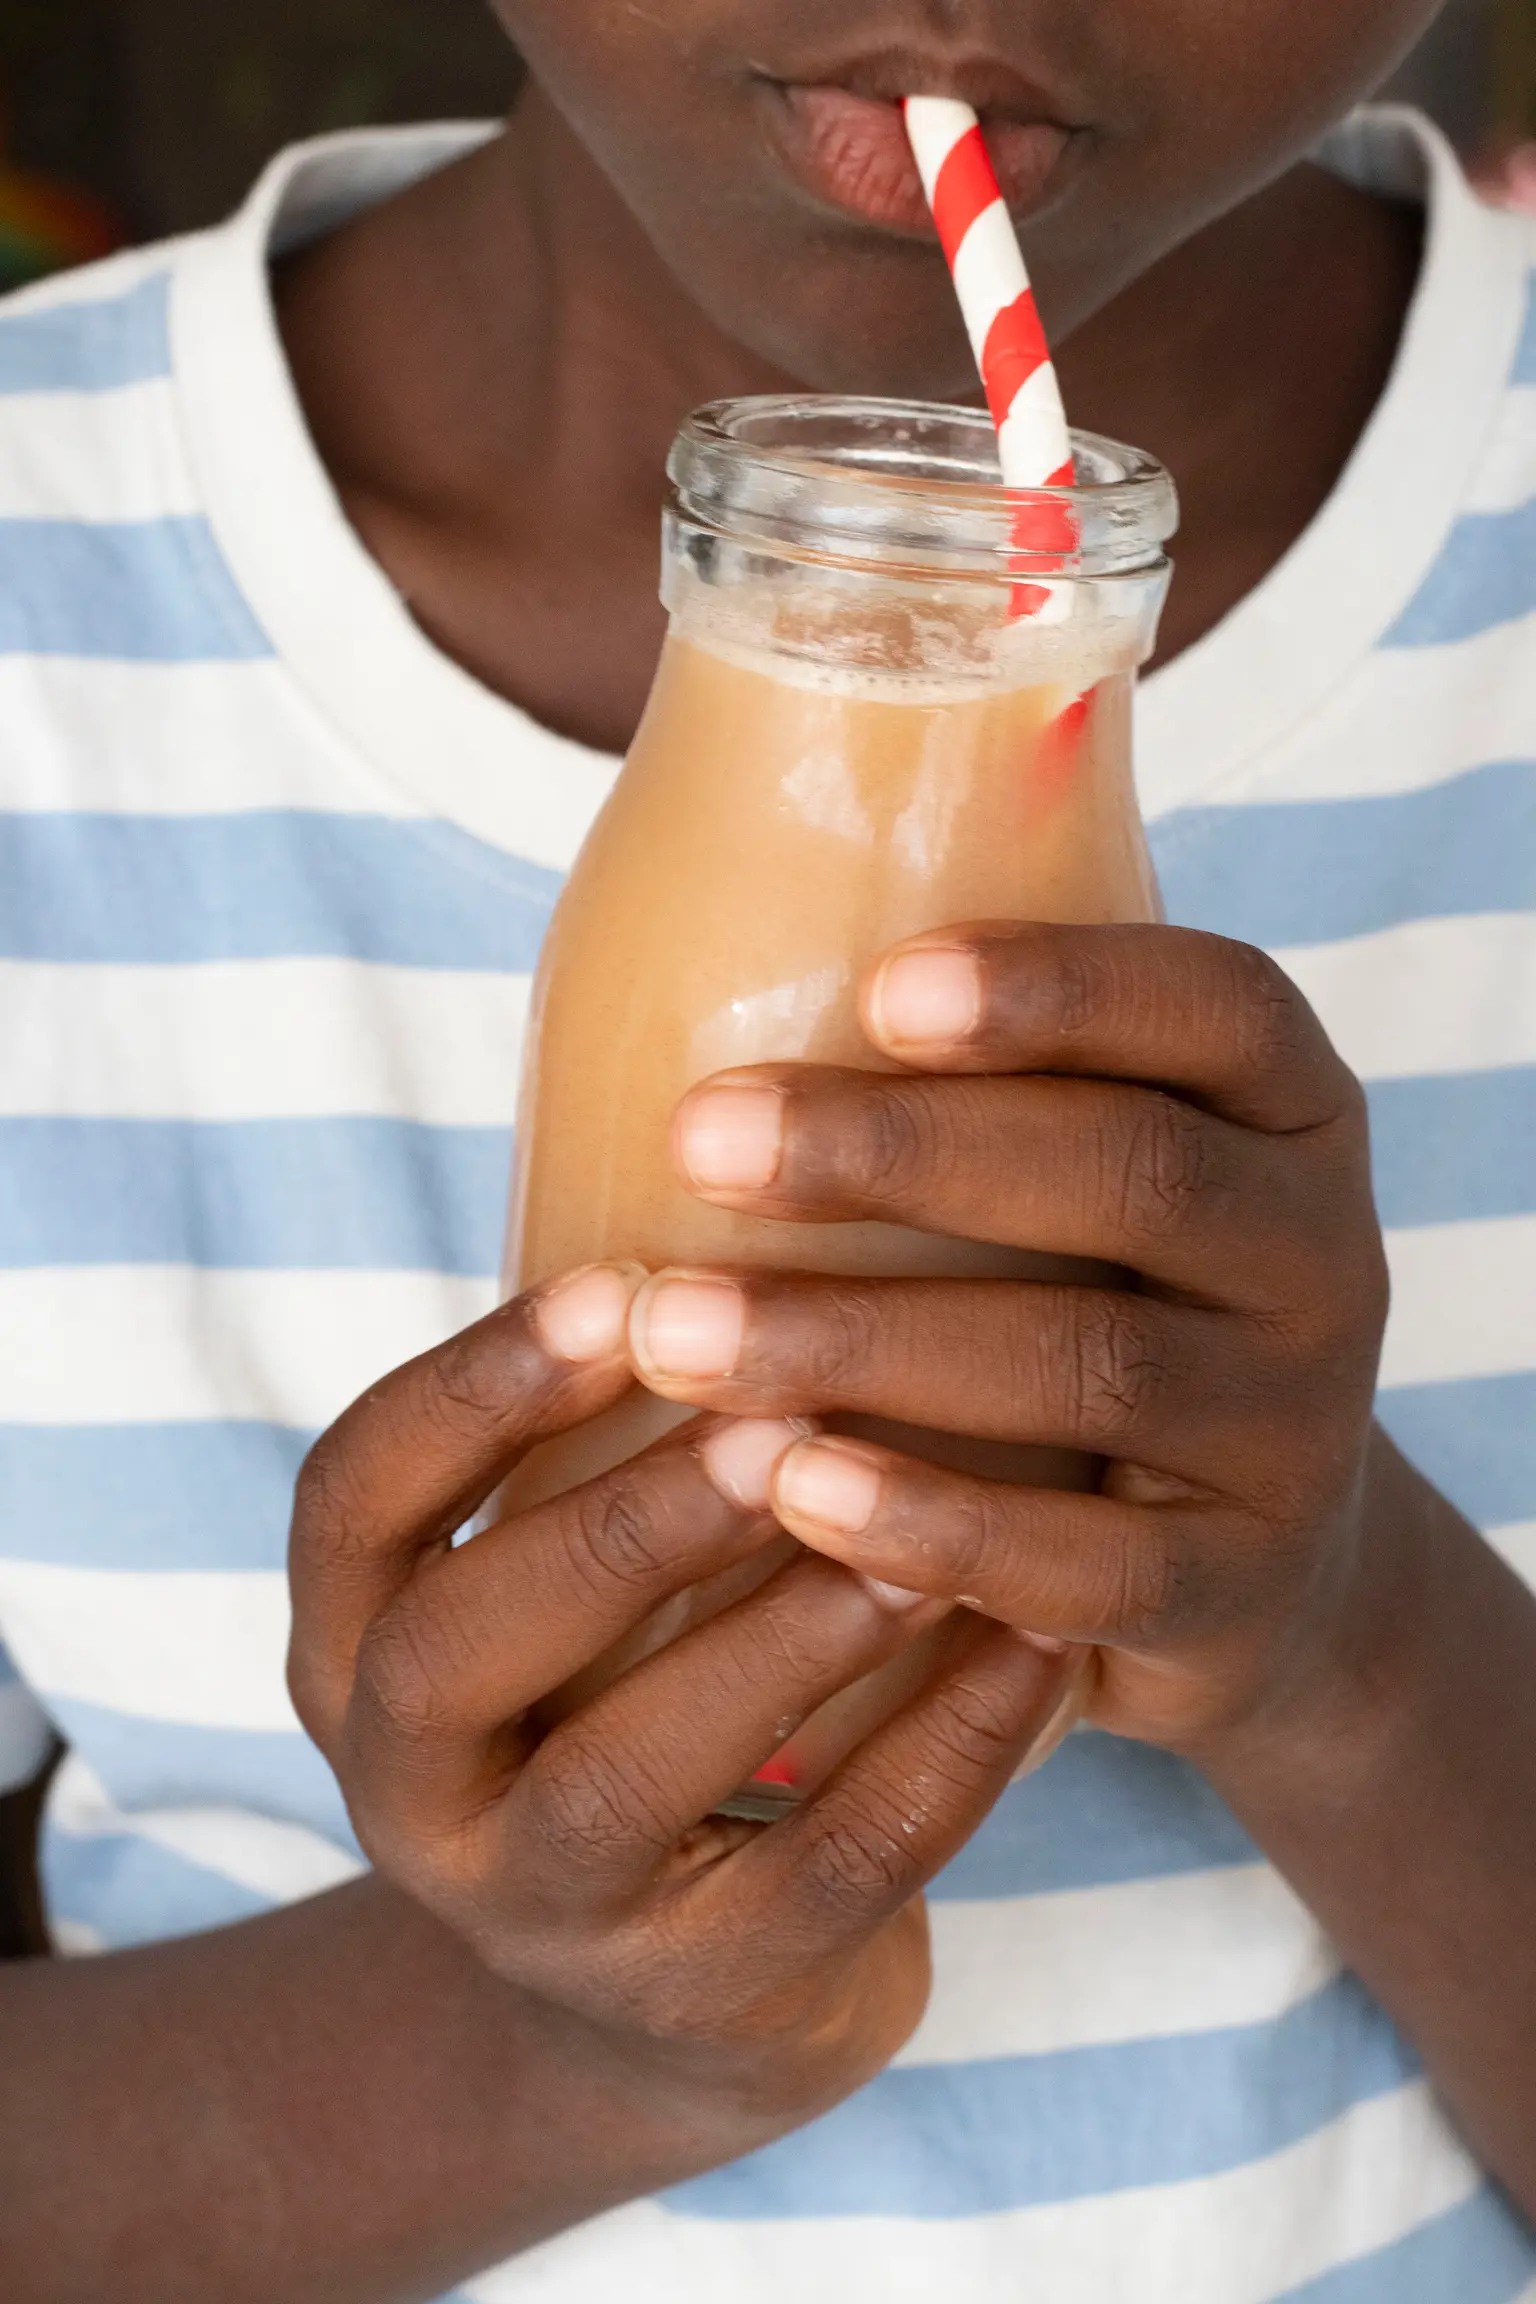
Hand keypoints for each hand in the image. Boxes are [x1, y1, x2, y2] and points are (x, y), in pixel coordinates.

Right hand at [287, 1267, 1074, 2144]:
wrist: (686, 1980)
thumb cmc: (640, 1690)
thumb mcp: (570, 1575)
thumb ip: (610, 1436)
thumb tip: (779, 1159)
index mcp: (358, 1643)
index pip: (354, 1501)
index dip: (475, 1390)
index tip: (624, 1283)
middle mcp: (413, 1788)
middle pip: (461, 1648)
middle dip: (624, 1520)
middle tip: (780, 1411)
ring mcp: (542, 1911)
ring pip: (628, 1776)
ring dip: (780, 1635)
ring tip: (919, 1532)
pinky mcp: (701, 1994)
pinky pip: (822, 1873)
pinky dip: (936, 1751)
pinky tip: (1033, 1645)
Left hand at [628, 921, 1391, 1759]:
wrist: (1258, 1566)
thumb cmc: (1097, 1307)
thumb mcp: (1088, 1181)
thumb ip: (975, 1086)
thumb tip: (687, 972)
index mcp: (1286, 1112)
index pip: (1216, 1007)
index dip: (1061, 989)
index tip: (879, 990)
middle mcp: (1320, 1257)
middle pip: (1135, 1174)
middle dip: (905, 1150)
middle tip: (704, 1138)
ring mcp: (1294, 1433)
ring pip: (1096, 1369)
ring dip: (868, 1341)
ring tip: (680, 1332)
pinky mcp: (1241, 1590)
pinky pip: (1094, 1565)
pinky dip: (937, 1524)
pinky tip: (795, 1488)